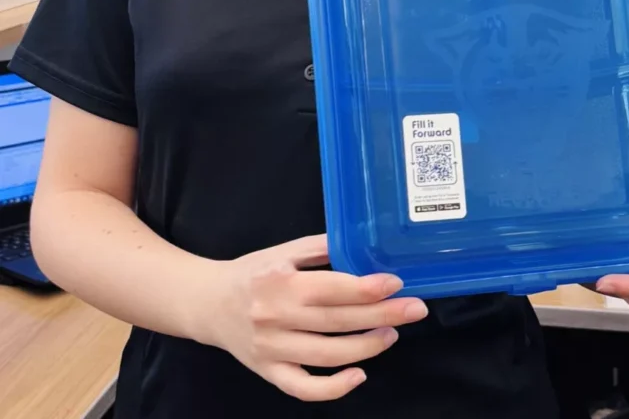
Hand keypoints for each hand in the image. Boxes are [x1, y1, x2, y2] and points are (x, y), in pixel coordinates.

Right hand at [196, 234, 427, 401]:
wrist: (208, 303)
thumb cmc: (252, 273)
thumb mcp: (282, 252)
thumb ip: (320, 248)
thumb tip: (362, 245)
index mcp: (280, 282)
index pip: (331, 288)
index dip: (366, 288)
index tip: (396, 283)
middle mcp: (275, 317)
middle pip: (337, 321)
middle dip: (382, 315)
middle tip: (415, 309)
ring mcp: (272, 350)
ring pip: (327, 354)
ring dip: (366, 346)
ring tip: (392, 334)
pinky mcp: (269, 373)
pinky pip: (304, 388)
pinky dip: (333, 387)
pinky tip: (358, 374)